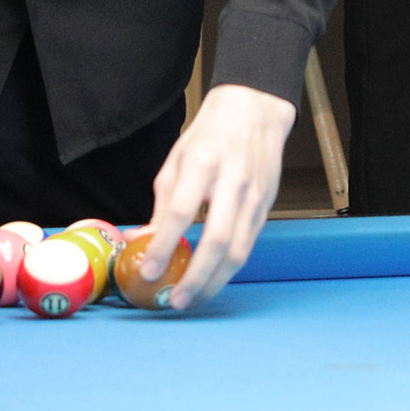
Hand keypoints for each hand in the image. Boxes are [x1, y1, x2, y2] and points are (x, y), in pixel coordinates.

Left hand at [142, 83, 297, 309]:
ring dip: (215, 281)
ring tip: (192, 299)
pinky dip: (230, 267)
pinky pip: (249, 244)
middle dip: (195, 277)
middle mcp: (233, 181)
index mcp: (204, 163)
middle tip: (173, 300)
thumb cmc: (210, 134)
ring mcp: (255, 195)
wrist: (256, 110)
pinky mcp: (267, 205)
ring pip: (239, 249)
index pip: (182, 212)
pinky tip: (213, 279)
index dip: (163, 246)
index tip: (148, 272)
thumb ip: (164, 203)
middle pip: (217, 240)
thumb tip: (142, 241)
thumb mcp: (177, 159)